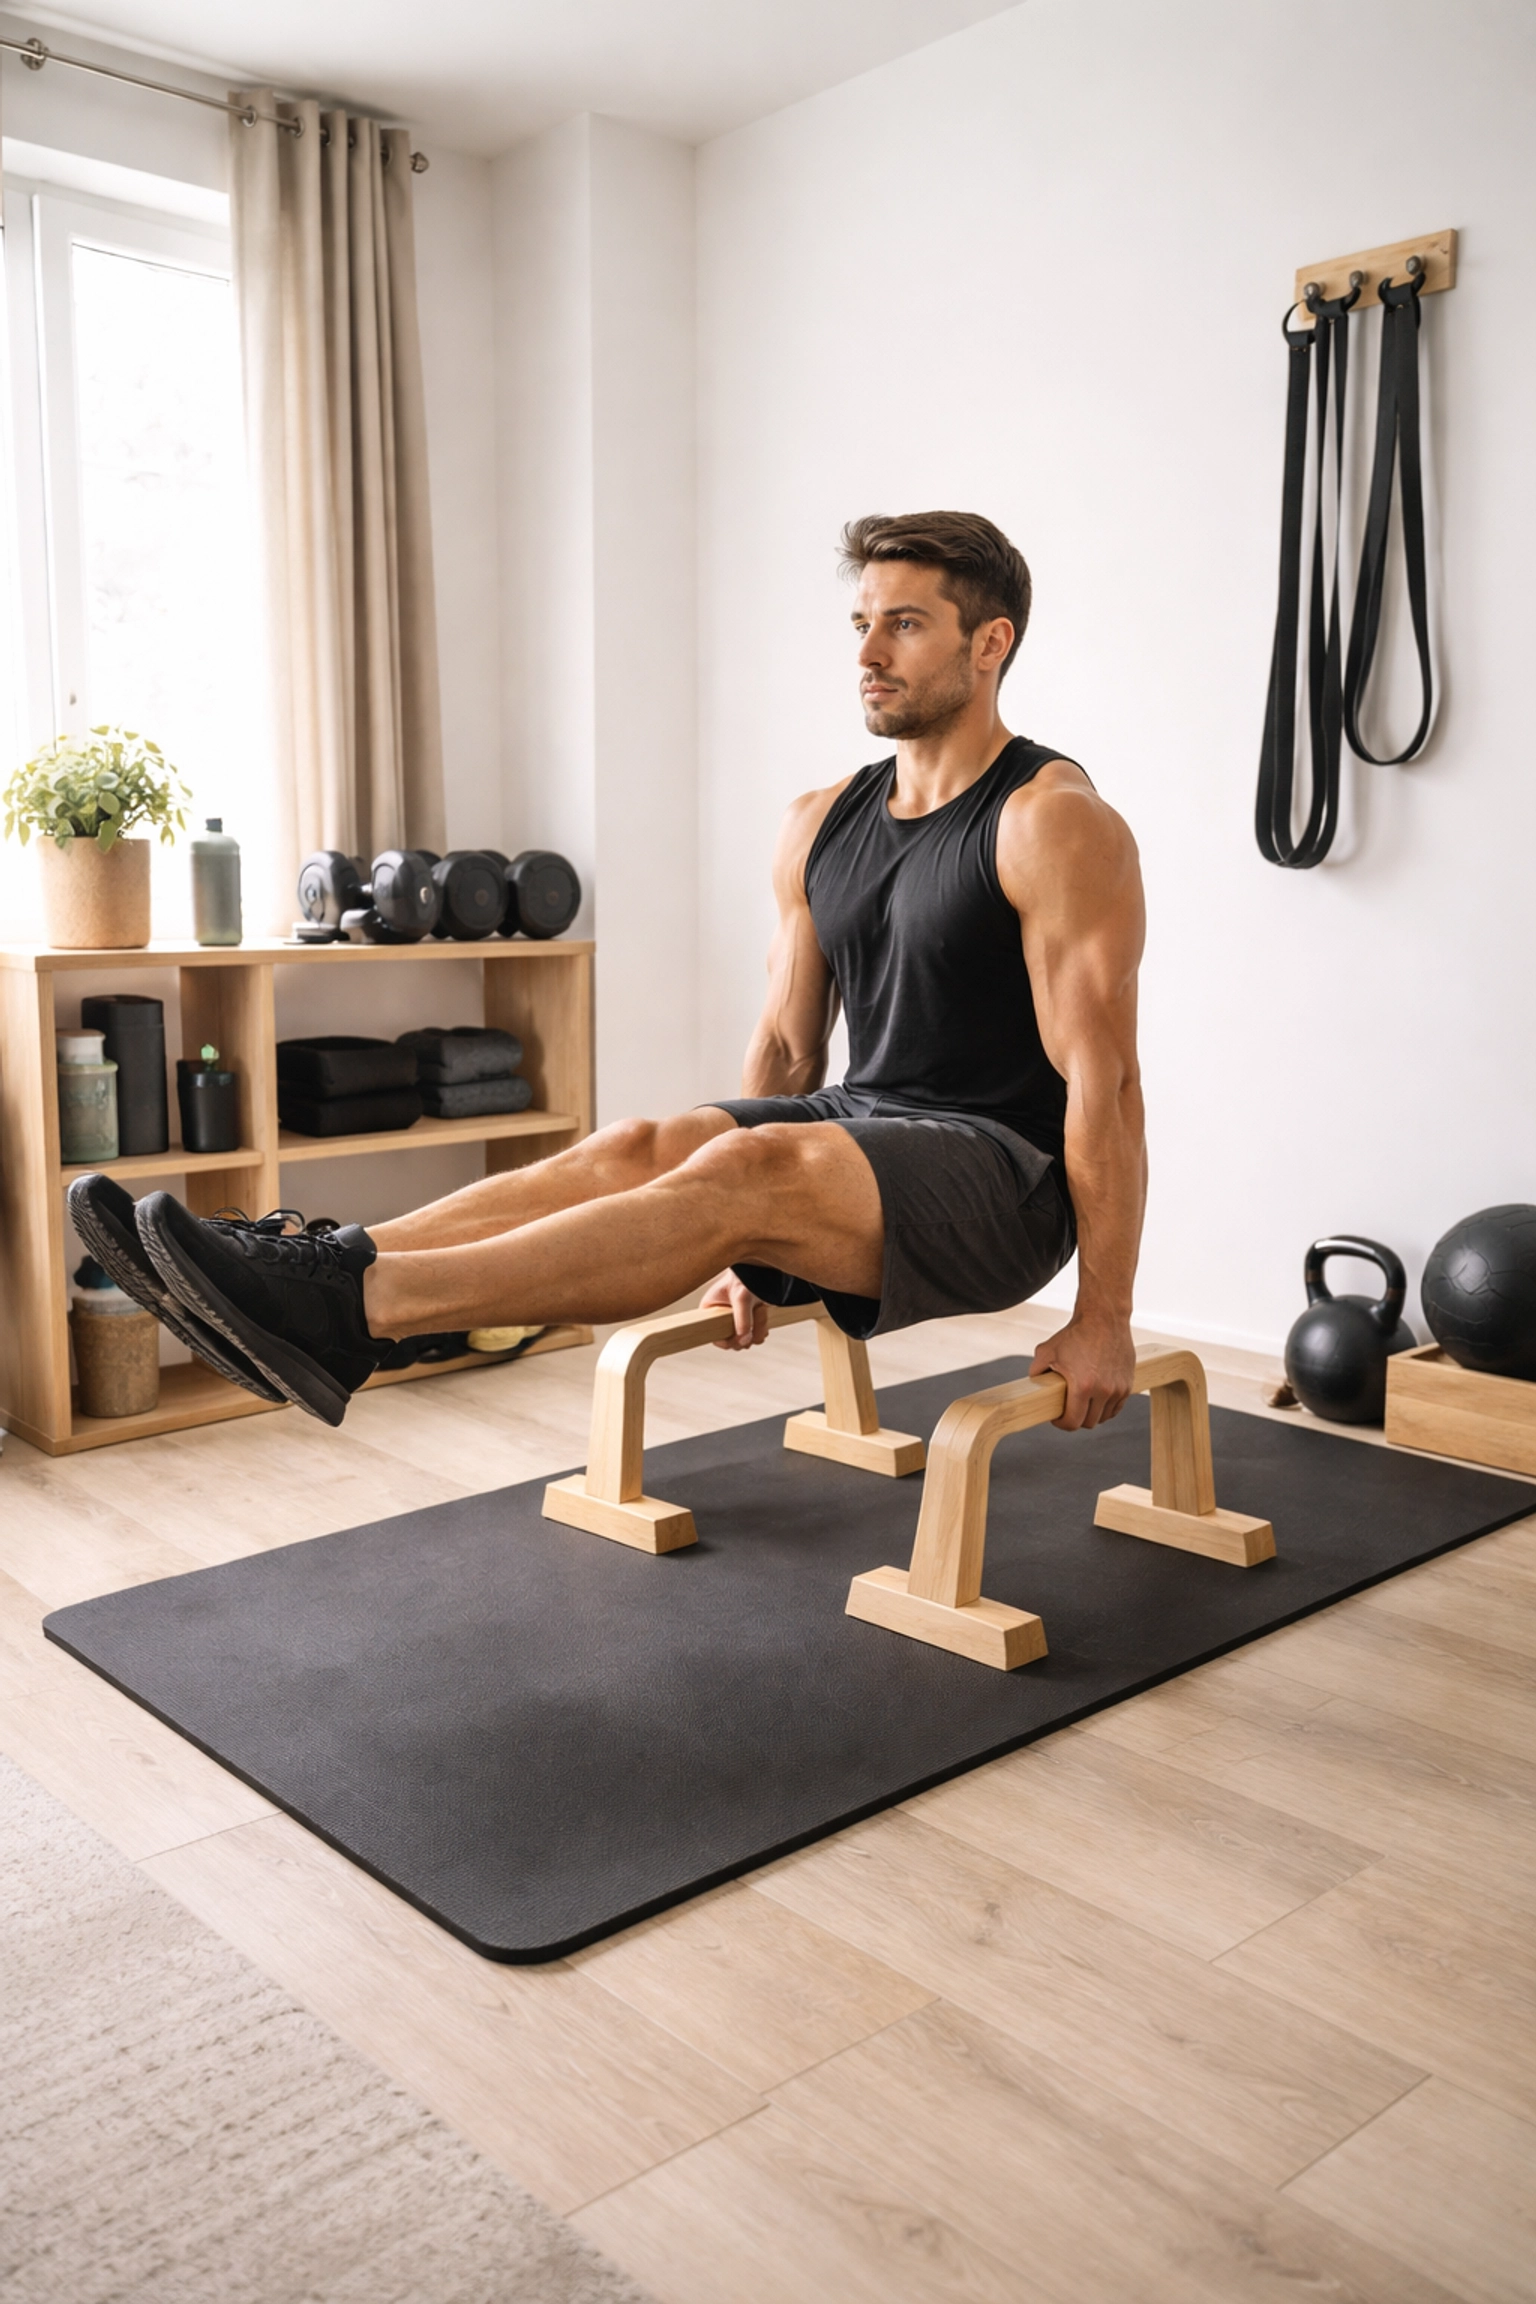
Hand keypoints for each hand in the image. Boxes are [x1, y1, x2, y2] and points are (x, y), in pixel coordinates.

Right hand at [700, 1270, 769, 1348]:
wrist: (759, 1270)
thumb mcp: (742, 1297)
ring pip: (748, 1341)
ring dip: (758, 1328)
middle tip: (757, 1312)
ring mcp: (735, 1322)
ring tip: (761, 1308)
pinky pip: (756, 1335)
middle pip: (733, 1343)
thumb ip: (742, 1320)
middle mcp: (720, 1320)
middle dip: (748, 1332)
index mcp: (709, 1312)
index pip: (715, 1338)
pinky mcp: (747, 1322)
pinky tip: (763, 1310)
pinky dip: (763, 1326)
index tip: (742, 1337)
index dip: (728, 1342)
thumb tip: (744, 1341)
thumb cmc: (744, 1278)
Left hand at [1030, 1315, 1135, 1429]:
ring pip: (1104, 1416)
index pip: (1073, 1422)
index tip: (1057, 1417)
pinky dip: (1106, 1407)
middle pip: (1089, 1422)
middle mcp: (1104, 1391)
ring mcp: (1118, 1388)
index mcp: (1083, 1387)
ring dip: (1092, 1413)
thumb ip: (1036, 1371)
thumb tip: (1032, 1385)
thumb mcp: (1046, 1351)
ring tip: (1082, 1403)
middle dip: (1076, 1419)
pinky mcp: (1128, 1383)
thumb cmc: (1076, 1334)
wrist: (1104, 1318)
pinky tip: (1096, 1399)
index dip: (1062, 1424)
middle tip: (1068, 1409)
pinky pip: (1116, 1407)